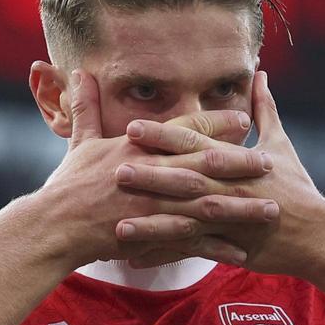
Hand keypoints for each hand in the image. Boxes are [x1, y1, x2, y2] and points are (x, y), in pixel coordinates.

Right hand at [37, 70, 279, 268]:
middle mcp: (151, 173)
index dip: (217, 123)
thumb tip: (78, 72)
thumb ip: (86, 107)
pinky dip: (218, 247)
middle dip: (241, 164)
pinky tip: (242, 252)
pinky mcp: (152, 235)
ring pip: (207, 205)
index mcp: (138, 147)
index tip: (244, 118)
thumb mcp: (79, 142)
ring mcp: (154, 206)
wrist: (54, 226)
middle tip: (270, 163)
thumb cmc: (67, 184)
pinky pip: (192, 242)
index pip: (185, 130)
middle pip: (205, 166)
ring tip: (270, 209)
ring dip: (241, 207)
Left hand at [115, 71, 324, 274]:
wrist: (317, 233)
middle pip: (184, 180)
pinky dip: (163, 256)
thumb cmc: (296, 186)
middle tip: (114, 169)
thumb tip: (260, 74)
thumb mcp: (281, 144)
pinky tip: (133, 259)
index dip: (163, 135)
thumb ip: (264, 109)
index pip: (194, 143)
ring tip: (119, 223)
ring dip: (151, 222)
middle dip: (149, 175)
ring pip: (184, 221)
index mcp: (235, 161)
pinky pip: (189, 253)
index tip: (132, 127)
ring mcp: (227, 220)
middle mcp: (228, 188)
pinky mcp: (228, 247)